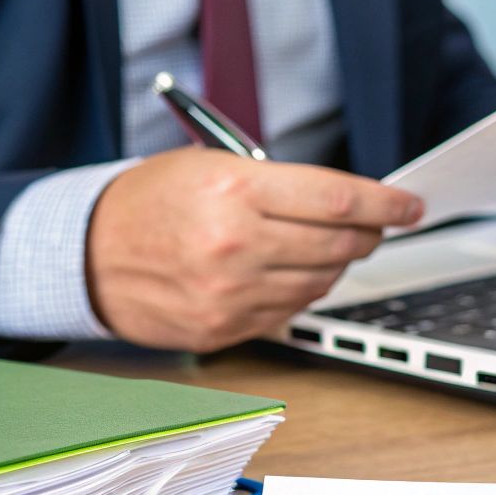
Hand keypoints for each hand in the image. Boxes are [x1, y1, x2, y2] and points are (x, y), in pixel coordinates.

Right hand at [86, 148, 422, 351]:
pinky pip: (290, 311)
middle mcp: (235, 245)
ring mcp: (229, 294)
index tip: (410, 206)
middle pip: (339, 244)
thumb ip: (279, 184)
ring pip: (321, 282)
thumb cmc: (150, 202)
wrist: (85, 254)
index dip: (386, 205)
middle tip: (374, 224)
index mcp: (235, 190)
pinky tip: (288, 272)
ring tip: (323, 244)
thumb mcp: (210, 165)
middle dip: (368, 234)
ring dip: (335, 264)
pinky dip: (302, 291)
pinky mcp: (222, 329)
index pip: (337, 201)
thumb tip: (347, 202)